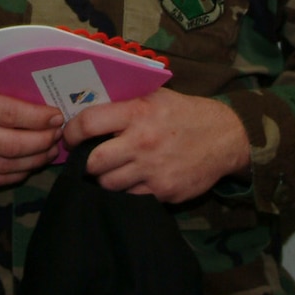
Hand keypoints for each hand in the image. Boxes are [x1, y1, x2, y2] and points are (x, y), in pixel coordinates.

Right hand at [0, 56, 60, 185]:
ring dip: (33, 161)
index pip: (10, 114)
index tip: (57, 116)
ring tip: (49, 150)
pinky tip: (29, 166)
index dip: (38, 118)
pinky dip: (15, 175)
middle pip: (11, 145)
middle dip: (42, 142)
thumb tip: (39, 82)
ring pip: (5, 165)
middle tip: (58, 134)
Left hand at [61, 88, 249, 202]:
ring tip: (113, 170)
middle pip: (93, 162)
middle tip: (89, 160)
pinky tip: (135, 179)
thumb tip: (85, 109)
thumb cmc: (185, 114)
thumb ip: (124, 103)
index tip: (70, 137)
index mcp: (138, 112)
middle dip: (86, 163)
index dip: (71, 133)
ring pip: (108, 184)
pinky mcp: (163, 191)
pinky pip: (130, 196)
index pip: (88, 123)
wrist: (225, 138)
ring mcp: (152, 169)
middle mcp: (142, 141)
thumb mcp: (155, 97)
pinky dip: (128, 190)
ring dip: (106, 179)